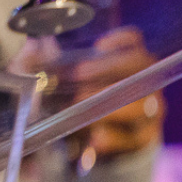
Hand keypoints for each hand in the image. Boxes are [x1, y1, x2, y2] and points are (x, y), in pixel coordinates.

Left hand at [16, 28, 163, 157]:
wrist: (92, 141)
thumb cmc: (76, 101)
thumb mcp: (58, 81)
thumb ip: (43, 63)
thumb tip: (32, 47)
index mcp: (127, 63)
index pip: (134, 42)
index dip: (120, 40)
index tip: (97, 46)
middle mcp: (145, 83)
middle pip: (141, 67)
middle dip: (108, 68)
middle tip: (78, 73)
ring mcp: (150, 112)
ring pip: (141, 105)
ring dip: (109, 106)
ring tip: (79, 105)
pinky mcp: (143, 139)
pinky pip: (135, 137)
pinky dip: (114, 139)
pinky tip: (95, 138)